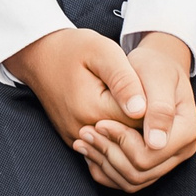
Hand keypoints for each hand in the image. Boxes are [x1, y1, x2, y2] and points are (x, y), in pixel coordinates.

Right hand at [5, 26, 145, 147]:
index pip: (141, 124)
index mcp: (92, 109)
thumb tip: (142, 109)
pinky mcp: (74, 140)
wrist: (39, 55)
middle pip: (131, 140)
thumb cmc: (72, 48)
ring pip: (118, 146)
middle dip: (146, 123)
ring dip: (132, 131)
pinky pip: (104, 147)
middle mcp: (82, 130)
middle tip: (151, 97)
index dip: (156, 110)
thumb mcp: (102, 51)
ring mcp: (76, 138)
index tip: (157, 91)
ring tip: (137, 105)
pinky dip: (117, 136)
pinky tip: (122, 114)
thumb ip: (124, 80)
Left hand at [74, 33, 195, 191]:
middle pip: (140, 172)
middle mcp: (181, 151)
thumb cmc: (154, 67)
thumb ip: (159, 108)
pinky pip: (126, 181)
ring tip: (83, 140)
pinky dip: (105, 170)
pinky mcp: (152, 164)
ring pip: (132, 181)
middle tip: (85, 132)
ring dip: (104, 163)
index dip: (122, 141)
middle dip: (109, 153)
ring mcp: (167, 160)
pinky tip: (90, 150)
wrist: (154, 69)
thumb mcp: (156, 77)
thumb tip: (155, 143)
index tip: (99, 123)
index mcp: (187, 131)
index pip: (150, 154)